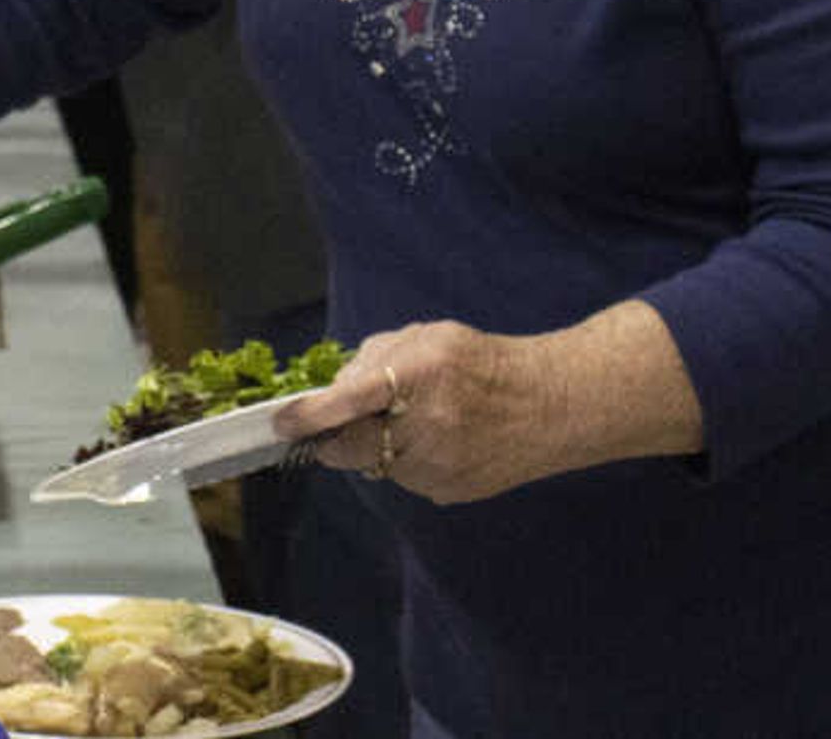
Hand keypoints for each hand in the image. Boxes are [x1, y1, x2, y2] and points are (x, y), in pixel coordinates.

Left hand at [277, 320, 575, 506]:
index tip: (281, 423)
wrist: (548, 406)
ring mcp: (438, 466)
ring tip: (415, 419)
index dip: (308, 416)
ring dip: (376, 444)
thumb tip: (333, 392)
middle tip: (343, 419)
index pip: (347, 403)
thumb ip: (374, 360)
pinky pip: (403, 477)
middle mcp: (427, 427)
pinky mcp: (447, 492)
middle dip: (337, 433)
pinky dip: (404, 459)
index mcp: (419, 378)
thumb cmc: (480, 363)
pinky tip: (437, 441)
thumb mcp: (426, 339)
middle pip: (351, 444)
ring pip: (374, 463)